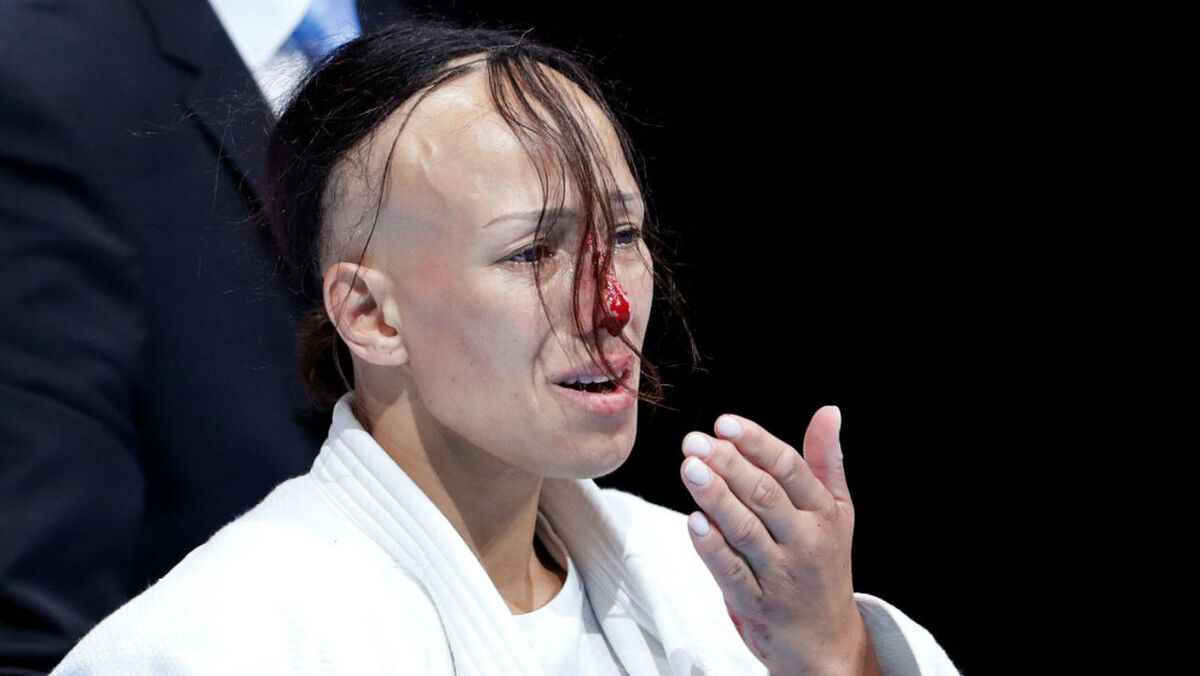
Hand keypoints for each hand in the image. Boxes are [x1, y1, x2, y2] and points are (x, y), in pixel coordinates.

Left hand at [679, 406, 879, 675]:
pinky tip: (694, 521)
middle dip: (728, 464)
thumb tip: (829, 410)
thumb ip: (826, 461)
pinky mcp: (756, 604)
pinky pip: (731, 572)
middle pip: (764, 495)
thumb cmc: (825, 562)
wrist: (827, 640)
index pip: (789, 469)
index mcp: (824, 513)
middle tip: (695, 441)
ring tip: (689, 468)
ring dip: (716, 497)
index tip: (724, 422)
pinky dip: (712, 547)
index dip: (756, 443)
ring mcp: (780, 574)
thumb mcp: (837, 511)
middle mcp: (805, 541)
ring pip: (745, 530)